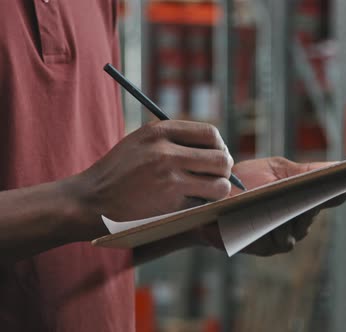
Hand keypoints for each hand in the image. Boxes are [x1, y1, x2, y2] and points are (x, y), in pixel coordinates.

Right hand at [63, 120, 233, 240]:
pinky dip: (203, 206)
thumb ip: (174, 138)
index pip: (211, 133)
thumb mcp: (142, 141)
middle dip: (224, 170)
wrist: (90, 200)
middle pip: (221, 159)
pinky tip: (191, 204)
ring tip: (206, 192)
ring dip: (218, 191)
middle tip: (216, 177)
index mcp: (160, 131)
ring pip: (219, 185)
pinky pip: (203, 204)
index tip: (215, 156)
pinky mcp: (169, 204)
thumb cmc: (119, 171)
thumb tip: (215, 146)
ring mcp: (169, 179)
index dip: (219, 146)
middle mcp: (166, 152)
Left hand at [197, 157, 345, 255]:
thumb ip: (307, 171)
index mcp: (300, 195)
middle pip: (314, 210)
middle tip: (317, 187)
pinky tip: (262, 221)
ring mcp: (285, 234)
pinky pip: (283, 240)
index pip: (329, 194)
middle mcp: (297, 218)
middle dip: (310, 199)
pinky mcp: (269, 247)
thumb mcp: (275, 170)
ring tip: (275, 205)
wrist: (207, 202)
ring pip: (300, 227)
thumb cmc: (241, 182)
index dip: (343, 189)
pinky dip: (274, 229)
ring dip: (288, 216)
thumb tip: (339, 168)